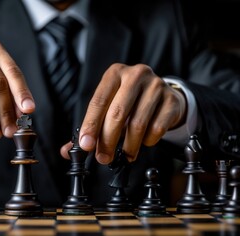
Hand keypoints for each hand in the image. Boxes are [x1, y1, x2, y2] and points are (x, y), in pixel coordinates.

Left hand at [61, 63, 186, 163]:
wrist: (164, 95)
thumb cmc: (130, 101)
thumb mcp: (109, 106)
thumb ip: (90, 126)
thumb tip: (67, 152)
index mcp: (114, 74)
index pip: (98, 102)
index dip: (90, 126)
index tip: (86, 146)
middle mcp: (135, 75)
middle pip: (117, 113)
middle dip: (107, 141)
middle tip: (103, 157)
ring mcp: (156, 85)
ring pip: (138, 124)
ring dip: (128, 146)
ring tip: (125, 155)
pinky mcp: (172, 100)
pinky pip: (157, 128)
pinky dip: (147, 141)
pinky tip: (143, 142)